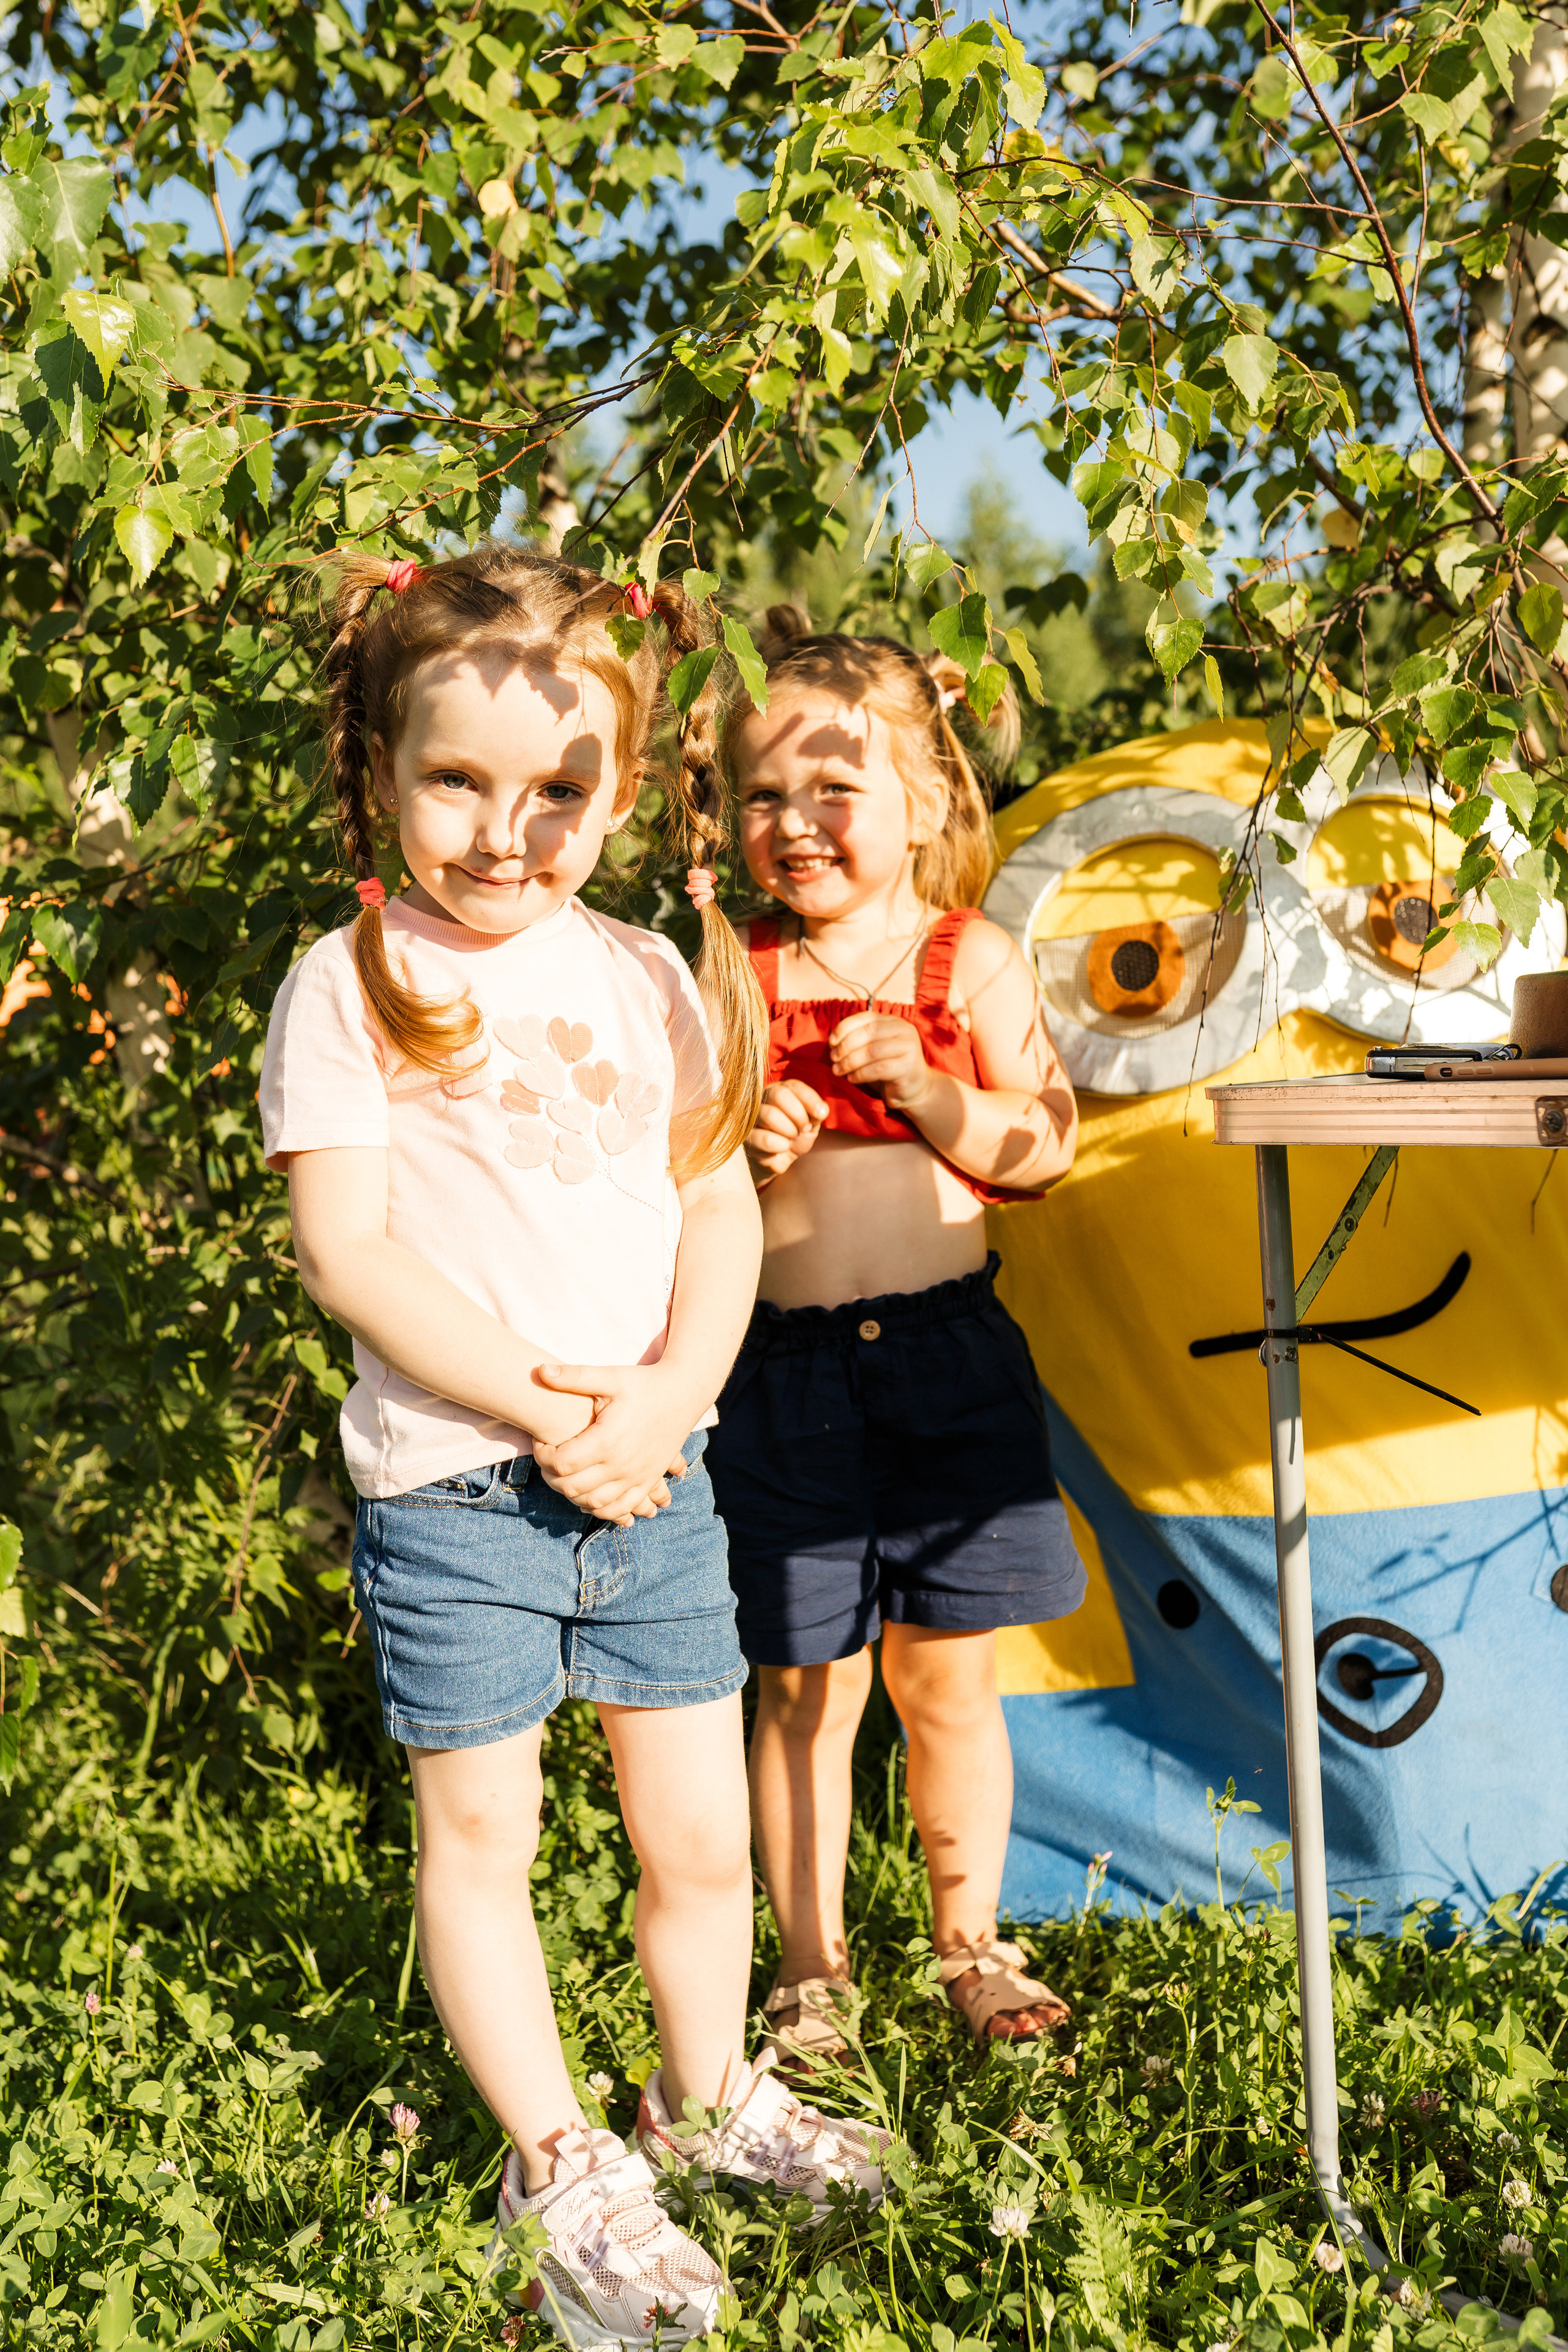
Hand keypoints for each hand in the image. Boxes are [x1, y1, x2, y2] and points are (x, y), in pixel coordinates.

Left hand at [530, 1362, 698, 1524]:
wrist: (684, 1393)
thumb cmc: (643, 1384)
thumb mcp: (610, 1377)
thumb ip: (574, 1376)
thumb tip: (540, 1370)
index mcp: (607, 1440)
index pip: (561, 1462)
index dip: (542, 1455)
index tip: (541, 1440)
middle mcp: (621, 1464)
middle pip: (572, 1487)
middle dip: (551, 1476)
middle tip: (548, 1459)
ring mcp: (637, 1477)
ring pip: (594, 1503)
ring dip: (572, 1495)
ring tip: (565, 1475)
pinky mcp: (648, 1482)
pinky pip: (620, 1508)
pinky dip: (602, 1509)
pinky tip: (589, 1498)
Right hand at [745, 1080, 828, 1181]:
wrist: (779, 1159)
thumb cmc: (796, 1137)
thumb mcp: (811, 1124)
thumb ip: (817, 1114)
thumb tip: (821, 1111)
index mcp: (782, 1090)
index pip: (794, 1086)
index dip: (810, 1100)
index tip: (821, 1114)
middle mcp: (763, 1098)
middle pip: (779, 1095)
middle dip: (798, 1115)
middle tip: (804, 1128)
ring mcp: (751, 1116)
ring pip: (770, 1114)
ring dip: (789, 1130)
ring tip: (792, 1138)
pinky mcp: (745, 1135)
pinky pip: (764, 1138)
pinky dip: (780, 1145)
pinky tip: (782, 1147)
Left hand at [828, 1012, 931, 1111]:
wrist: (915, 1089)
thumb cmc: (888, 1068)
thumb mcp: (873, 1048)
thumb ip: (858, 1040)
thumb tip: (832, 1040)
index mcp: (893, 1021)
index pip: (865, 1018)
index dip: (844, 1027)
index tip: (831, 1042)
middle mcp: (903, 1030)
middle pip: (868, 1033)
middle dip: (845, 1045)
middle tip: (833, 1058)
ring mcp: (909, 1048)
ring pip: (872, 1051)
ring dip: (850, 1061)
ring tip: (838, 1070)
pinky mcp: (908, 1067)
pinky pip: (878, 1069)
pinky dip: (860, 1074)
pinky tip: (851, 1078)